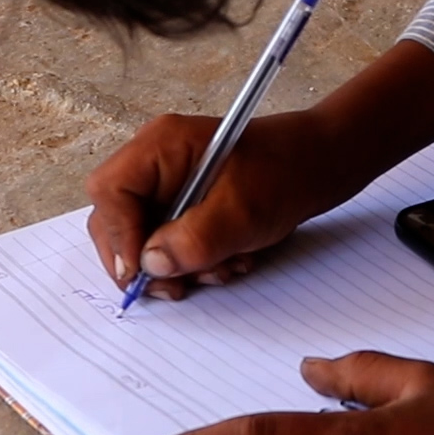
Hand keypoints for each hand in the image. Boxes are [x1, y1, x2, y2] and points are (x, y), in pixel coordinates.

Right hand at [85, 41, 433, 300]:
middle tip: (177, 289)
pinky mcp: (185, 205)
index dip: (118, 237)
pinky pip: (170, 243)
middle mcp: (156, 162)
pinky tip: (230, 261)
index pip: (110, 193)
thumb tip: (148, 266)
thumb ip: (193, 240)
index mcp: (161, 145)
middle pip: (116, 220)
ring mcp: (169, 185)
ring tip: (222, 269)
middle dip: (145, 260)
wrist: (323, 165)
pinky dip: (195, 262)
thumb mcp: (243, 211)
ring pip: (143, 239)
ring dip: (178, 266)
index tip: (141, 273)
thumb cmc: (287, 172)